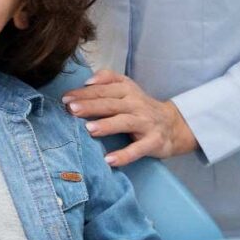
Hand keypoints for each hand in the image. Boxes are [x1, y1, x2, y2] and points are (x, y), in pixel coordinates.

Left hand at [62, 69, 198, 166]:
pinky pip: (138, 149)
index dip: (84, 93)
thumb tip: (87, 80)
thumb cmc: (140, 106)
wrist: (173, 124)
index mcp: (126, 90)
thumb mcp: (126, 86)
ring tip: (88, 129)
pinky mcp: (154, 141)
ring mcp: (146, 123)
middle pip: (111, 104)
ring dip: (106, 126)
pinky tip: (109, 160)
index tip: (65, 98)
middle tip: (72, 109)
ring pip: (124, 123)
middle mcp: (136, 104)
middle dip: (91, 106)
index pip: (103, 90)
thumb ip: (107, 79)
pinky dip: (124, 155)